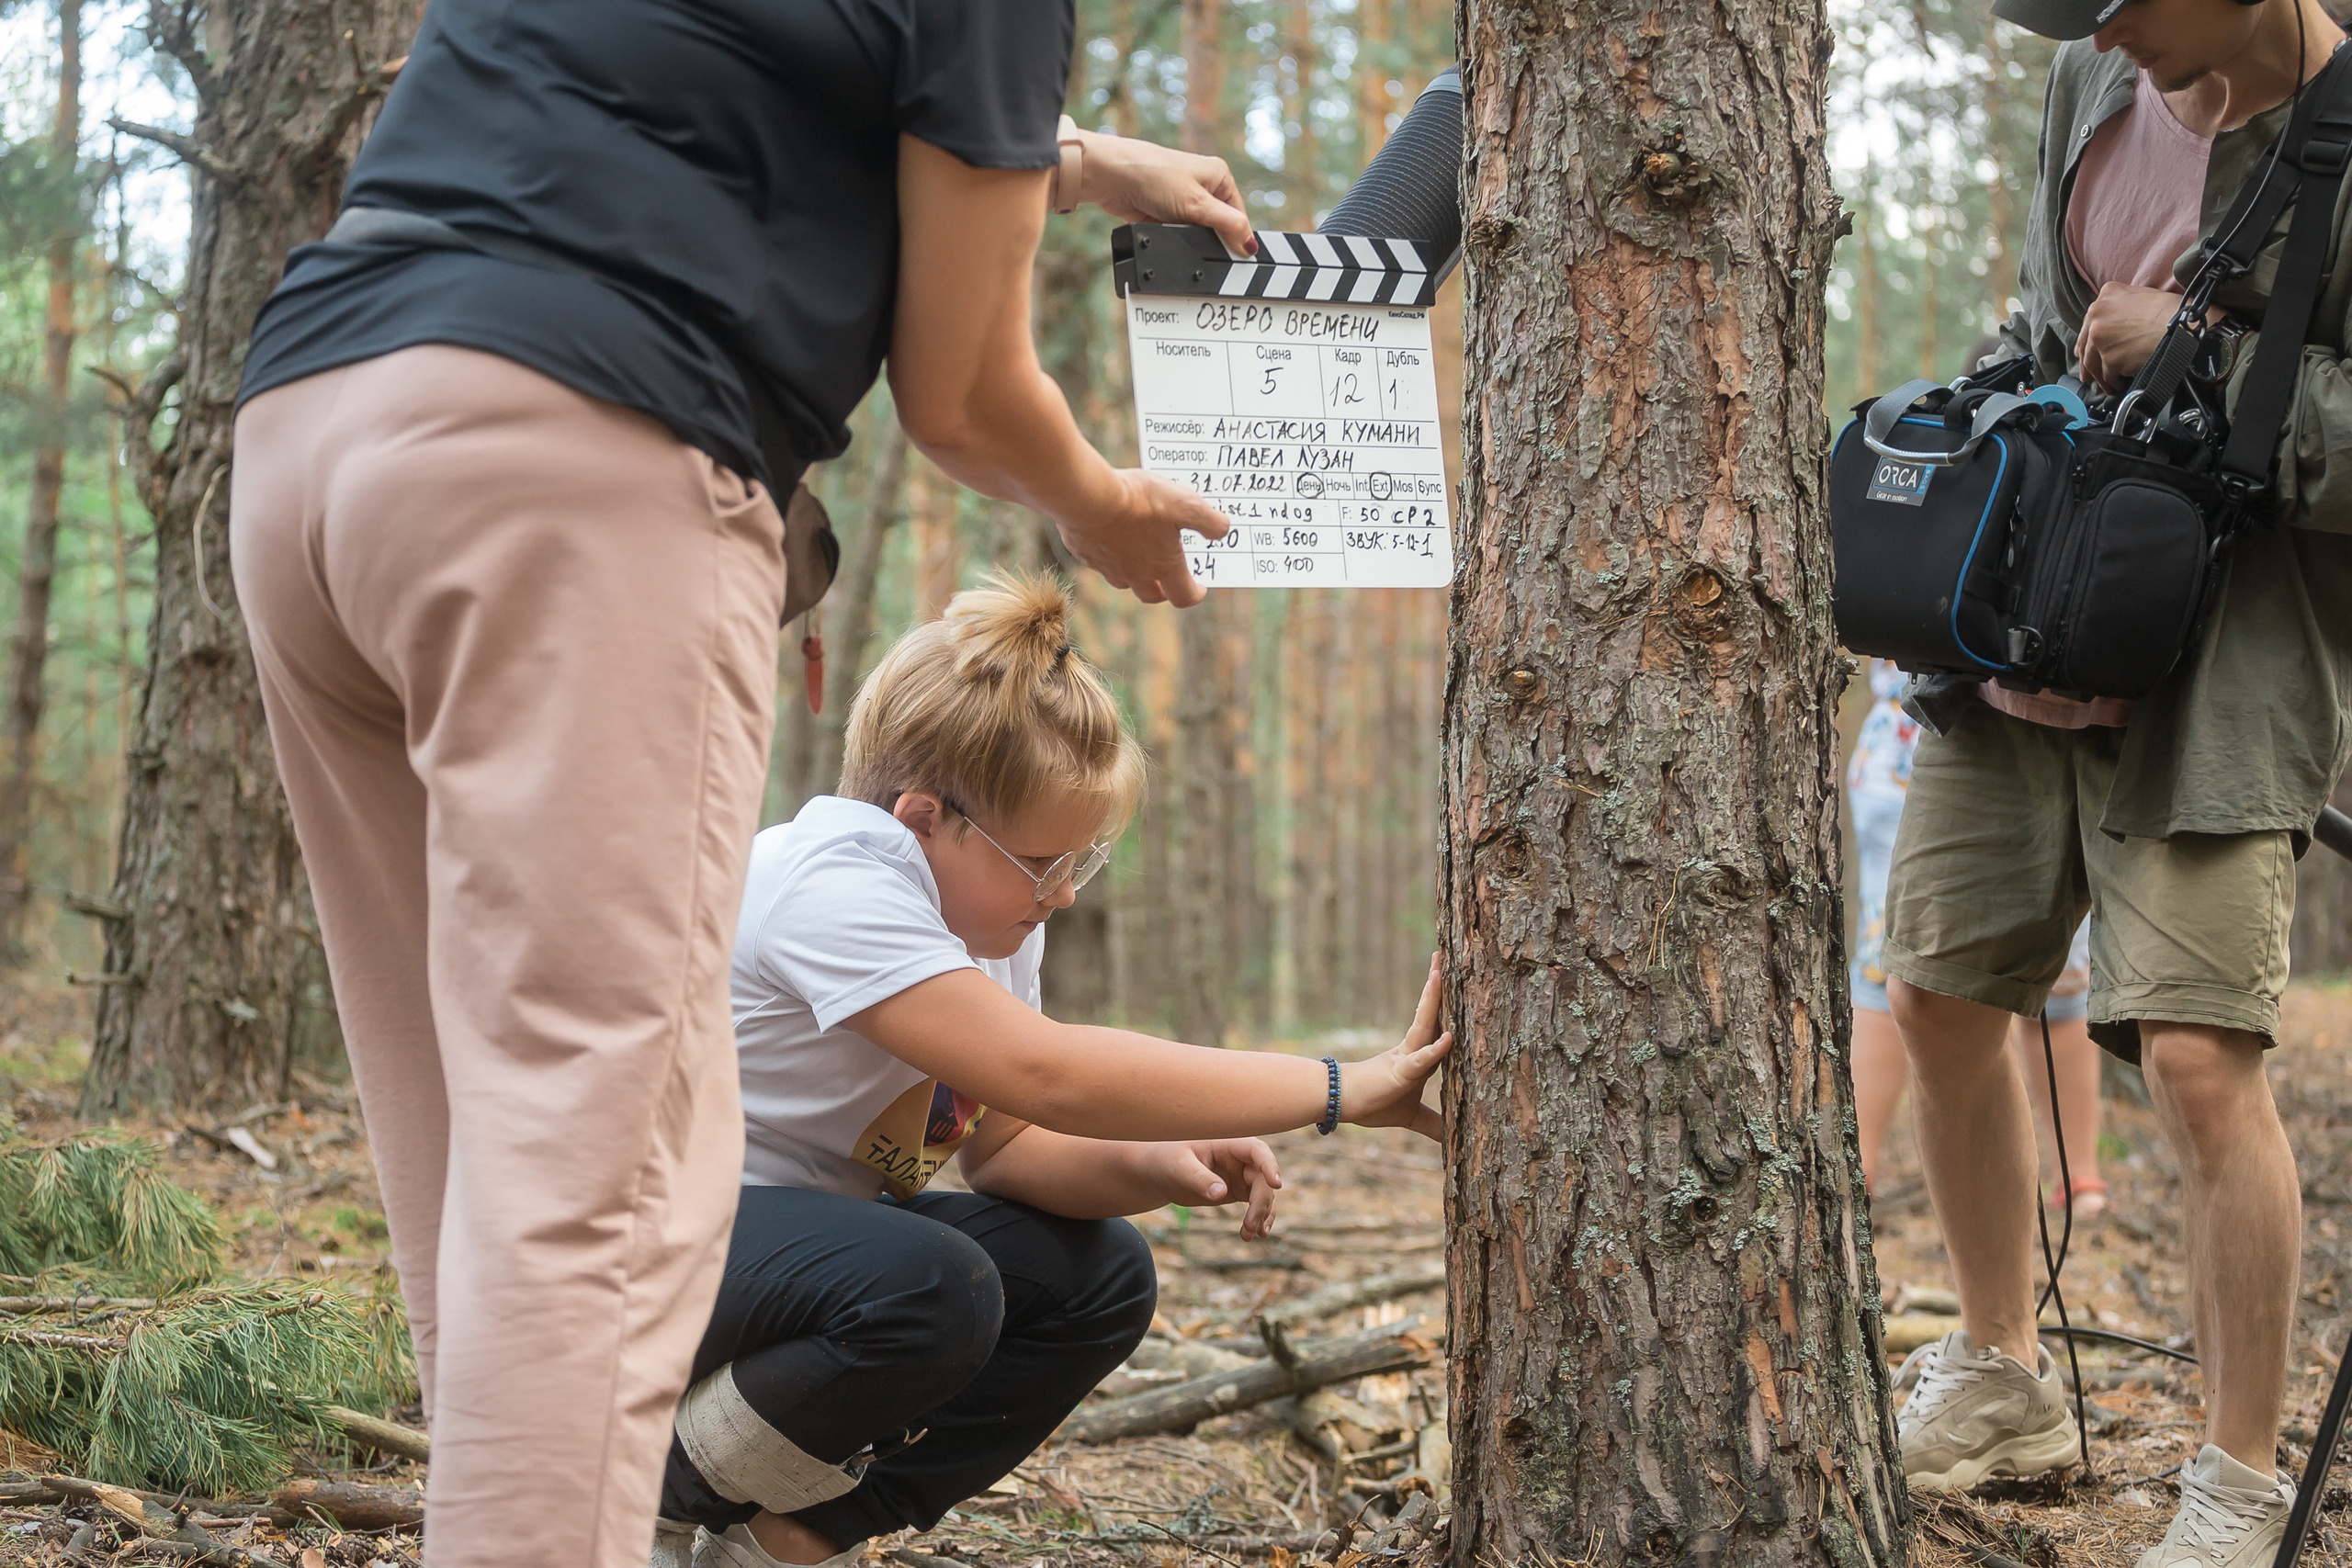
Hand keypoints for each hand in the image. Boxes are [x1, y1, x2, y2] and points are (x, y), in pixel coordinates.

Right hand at [1054, 469, 1232, 607]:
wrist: (1089, 497)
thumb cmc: (1141, 502)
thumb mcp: (1186, 504)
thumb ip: (1210, 521)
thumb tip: (1223, 531)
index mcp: (1164, 566)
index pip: (1184, 596)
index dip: (1194, 594)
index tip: (1199, 587)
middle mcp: (1136, 574)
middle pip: (1152, 595)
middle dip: (1165, 589)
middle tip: (1170, 577)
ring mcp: (1108, 567)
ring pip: (1124, 582)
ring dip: (1135, 575)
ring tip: (1139, 556)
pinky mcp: (1086, 554)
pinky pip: (1100, 562)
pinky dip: (1110, 555)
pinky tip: (1110, 536)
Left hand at [1079, 132, 1254, 256]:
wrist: (1112, 176)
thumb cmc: (1154, 176)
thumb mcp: (1198, 205)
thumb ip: (1227, 225)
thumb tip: (1250, 246)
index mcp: (1219, 175)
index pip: (1238, 215)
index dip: (1237, 238)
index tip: (1234, 260)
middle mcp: (1203, 185)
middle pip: (1218, 225)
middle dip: (1209, 239)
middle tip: (1204, 251)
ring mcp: (1182, 198)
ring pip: (1196, 232)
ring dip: (1189, 239)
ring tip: (1179, 234)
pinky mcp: (1164, 211)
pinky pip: (1177, 233)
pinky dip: (1173, 237)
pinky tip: (1167, 235)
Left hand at [1149, 1138, 1283, 1238]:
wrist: (1158, 1172)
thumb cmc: (1167, 1160)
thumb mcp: (1179, 1167)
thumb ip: (1199, 1178)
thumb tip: (1221, 1193)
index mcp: (1227, 1143)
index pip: (1257, 1150)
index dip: (1269, 1165)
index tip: (1275, 1184)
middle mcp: (1239, 1158)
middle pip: (1262, 1178)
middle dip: (1260, 1203)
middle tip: (1249, 1226)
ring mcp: (1240, 1174)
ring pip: (1263, 1194)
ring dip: (1261, 1214)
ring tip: (1249, 1235)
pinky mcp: (1237, 1190)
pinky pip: (1256, 1203)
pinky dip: (1259, 1218)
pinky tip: (1254, 1234)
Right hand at [1338, 955, 1452, 1141]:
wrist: (1342, 1105)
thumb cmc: (1374, 1105)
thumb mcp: (1412, 1117)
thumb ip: (1433, 1124)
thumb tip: (1453, 1140)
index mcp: (1417, 1056)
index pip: (1437, 1027)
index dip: (1448, 1006)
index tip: (1456, 981)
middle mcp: (1413, 1051)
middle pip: (1431, 1015)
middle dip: (1438, 987)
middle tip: (1442, 957)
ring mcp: (1406, 1059)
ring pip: (1424, 1026)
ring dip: (1432, 999)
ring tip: (1439, 971)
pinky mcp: (1399, 1074)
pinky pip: (1419, 1060)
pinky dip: (1434, 1050)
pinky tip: (1448, 1038)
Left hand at [2074, 282, 2186, 391]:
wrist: (2183, 324)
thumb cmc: (2169, 310)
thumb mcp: (2141, 295)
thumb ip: (2120, 307)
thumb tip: (2109, 326)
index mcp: (2106, 295)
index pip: (2089, 323)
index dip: (2087, 342)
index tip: (2084, 353)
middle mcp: (2097, 315)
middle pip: (2087, 344)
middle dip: (2088, 363)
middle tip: (2088, 377)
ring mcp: (2101, 337)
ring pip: (2093, 363)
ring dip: (2101, 376)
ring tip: (2110, 384)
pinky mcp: (2110, 358)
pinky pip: (2108, 375)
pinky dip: (2114, 382)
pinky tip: (2121, 384)